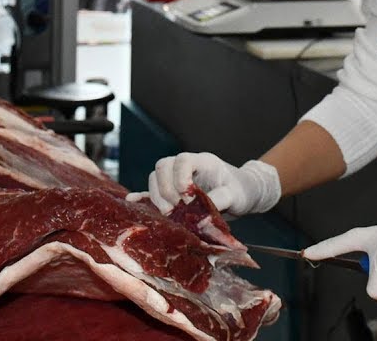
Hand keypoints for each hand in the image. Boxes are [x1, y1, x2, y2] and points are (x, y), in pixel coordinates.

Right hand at [137, 152, 281, 215]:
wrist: (242, 193)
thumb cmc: (241, 190)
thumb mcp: (236, 196)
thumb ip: (219, 201)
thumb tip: (201, 216)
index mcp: (203, 161)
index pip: (182, 160)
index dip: (180, 179)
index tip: (188, 199)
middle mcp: (187, 166)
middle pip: (163, 167)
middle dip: (165, 190)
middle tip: (176, 210)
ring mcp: (177, 177)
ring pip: (155, 178)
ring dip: (157, 196)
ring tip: (169, 214)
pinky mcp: (173, 191)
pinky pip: (153, 190)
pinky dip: (144, 196)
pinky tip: (134, 201)